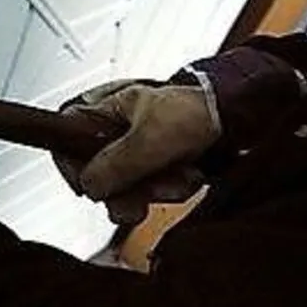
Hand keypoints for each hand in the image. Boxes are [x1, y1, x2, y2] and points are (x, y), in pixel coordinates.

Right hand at [53, 80, 219, 224]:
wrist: (243, 115)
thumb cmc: (197, 110)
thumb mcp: (149, 140)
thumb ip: (114, 165)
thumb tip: (90, 186)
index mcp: (105, 105)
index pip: (63, 135)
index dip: (71, 165)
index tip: (89, 187)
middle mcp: (116, 126)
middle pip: (96, 169)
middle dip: (125, 189)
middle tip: (139, 200)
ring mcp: (137, 145)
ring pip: (125, 184)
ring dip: (153, 189)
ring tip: (178, 178)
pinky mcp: (157, 161)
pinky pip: (150, 187)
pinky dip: (170, 187)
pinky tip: (188, 176)